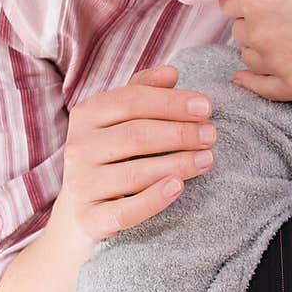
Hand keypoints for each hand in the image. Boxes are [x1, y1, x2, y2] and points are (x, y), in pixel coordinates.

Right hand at [58, 64, 217, 242]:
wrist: (84, 211)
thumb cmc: (114, 153)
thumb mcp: (123, 117)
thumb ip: (145, 90)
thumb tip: (171, 72)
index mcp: (87, 114)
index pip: (132, 100)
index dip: (172, 103)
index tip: (206, 108)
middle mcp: (79, 147)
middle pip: (136, 135)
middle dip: (180, 133)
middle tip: (212, 135)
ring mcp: (81, 185)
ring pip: (134, 173)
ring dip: (178, 164)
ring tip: (207, 159)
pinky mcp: (90, 219)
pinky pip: (125, 211)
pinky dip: (153, 200)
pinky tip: (178, 187)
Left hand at [219, 0, 291, 99]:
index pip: (230, 3)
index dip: (246, 0)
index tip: (261, 1)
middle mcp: (259, 32)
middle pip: (240, 32)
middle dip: (254, 24)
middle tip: (281, 19)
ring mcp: (277, 63)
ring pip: (251, 59)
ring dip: (260, 50)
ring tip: (285, 41)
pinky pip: (262, 90)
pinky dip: (252, 84)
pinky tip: (244, 81)